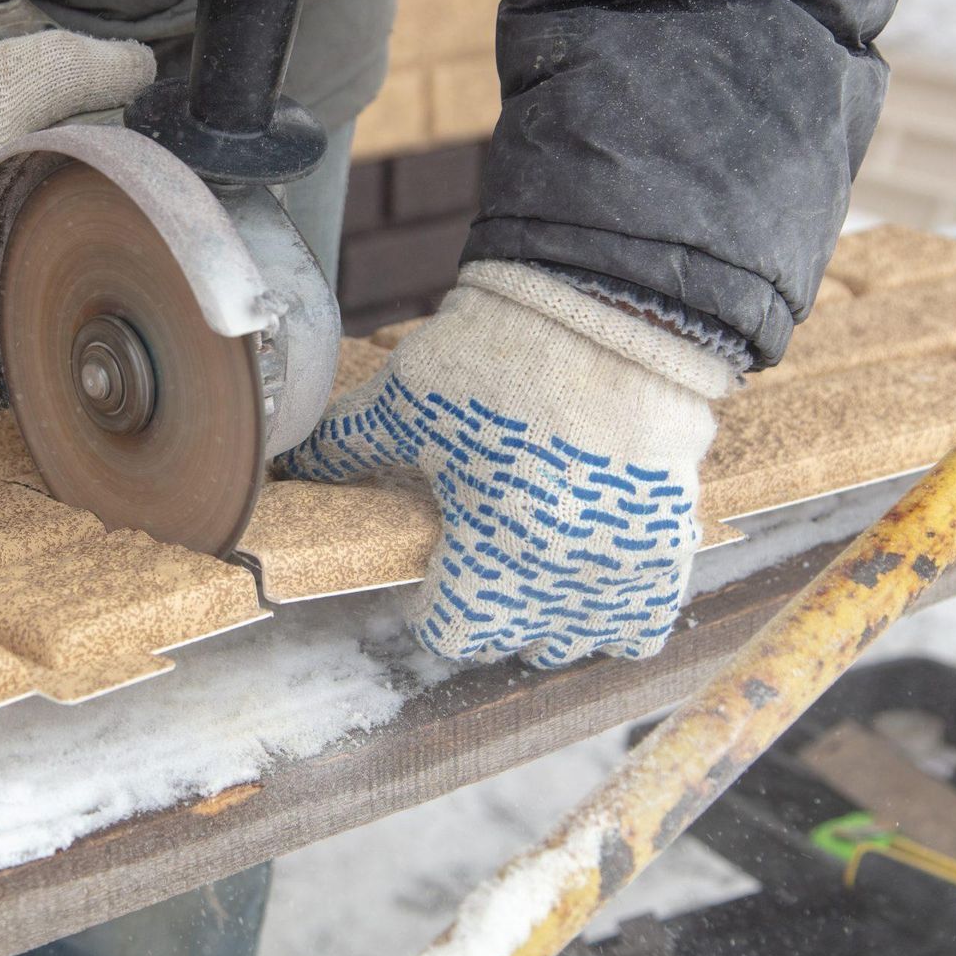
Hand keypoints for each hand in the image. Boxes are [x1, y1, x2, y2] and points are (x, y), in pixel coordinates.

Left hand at [280, 262, 735, 667]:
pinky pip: (645, 617)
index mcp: (488, 554)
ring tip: (538, 577)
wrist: (608, 313)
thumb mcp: (404, 403)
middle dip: (494, 615)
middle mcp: (559, 579)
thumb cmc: (500, 360)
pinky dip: (619, 609)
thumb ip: (346, 446)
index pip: (453, 635)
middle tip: (482, 566)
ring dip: (557, 623)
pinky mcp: (667, 540)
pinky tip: (594, 571)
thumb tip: (289, 462)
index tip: (431, 581)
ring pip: (584, 640)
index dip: (433, 612)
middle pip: (519, 642)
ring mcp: (620, 565)